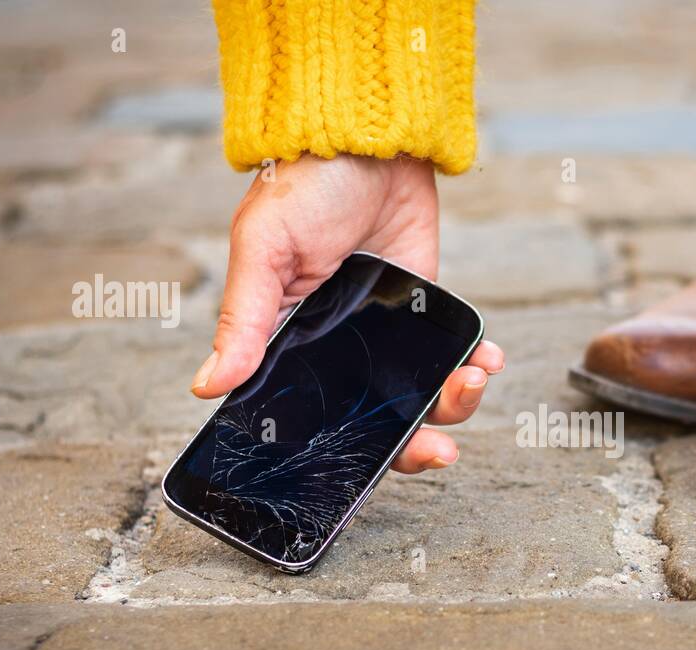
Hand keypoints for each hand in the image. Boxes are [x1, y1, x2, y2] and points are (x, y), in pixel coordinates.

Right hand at [191, 153, 503, 473]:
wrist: (370, 136)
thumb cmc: (305, 185)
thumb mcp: (264, 250)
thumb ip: (243, 319)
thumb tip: (208, 385)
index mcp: (293, 346)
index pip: (319, 421)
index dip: (349, 453)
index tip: (378, 467)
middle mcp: (343, 349)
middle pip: (381, 420)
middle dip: (415, 443)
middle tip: (440, 452)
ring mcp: (391, 333)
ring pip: (425, 393)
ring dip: (455, 403)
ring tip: (470, 384)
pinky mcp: (429, 310)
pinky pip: (455, 352)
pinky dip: (477, 362)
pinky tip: (488, 359)